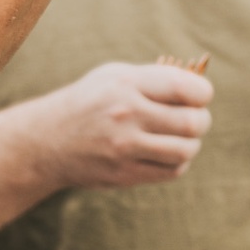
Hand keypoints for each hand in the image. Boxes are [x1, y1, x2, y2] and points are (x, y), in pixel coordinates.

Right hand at [36, 61, 213, 190]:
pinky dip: (178, 162)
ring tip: (182, 136)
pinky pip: (171, 171)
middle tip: (197, 118)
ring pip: (185, 150)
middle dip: (202, 120)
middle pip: (192, 123)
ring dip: (192, 143)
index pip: (185, 88)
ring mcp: (125, 148)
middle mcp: (126, 115)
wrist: (47, 141)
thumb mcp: (115, 75)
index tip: (200, 95)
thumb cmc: (90, 100)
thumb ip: (155, 78)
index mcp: (127, 83)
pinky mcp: (124, 174)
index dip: (202, 93)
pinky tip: (168, 152)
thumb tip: (198, 87)